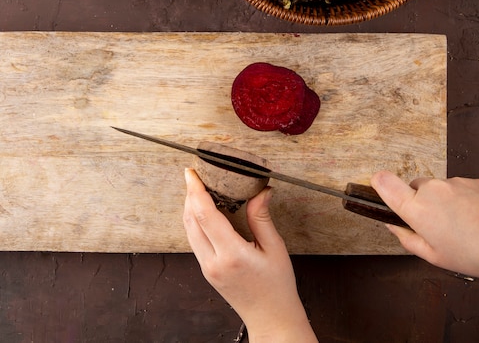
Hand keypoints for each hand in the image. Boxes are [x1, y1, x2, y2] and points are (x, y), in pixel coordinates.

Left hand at [183, 168, 317, 342]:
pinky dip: (194, 220)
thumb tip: (261, 191)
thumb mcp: (275, 248)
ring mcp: (207, 268)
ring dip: (190, 207)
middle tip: (195, 174)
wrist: (271, 319)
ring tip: (197, 187)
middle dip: (190, 194)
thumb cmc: (277, 286)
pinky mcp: (206, 271)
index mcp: (231, 254)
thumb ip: (262, 217)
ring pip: (188, 231)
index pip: (205, 215)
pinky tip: (203, 209)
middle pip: (191, 220)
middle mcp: (213, 262)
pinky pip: (194, 240)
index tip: (192, 173)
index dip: (196, 190)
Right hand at [371, 171, 478, 277]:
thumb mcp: (434, 256)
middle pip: (414, 187)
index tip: (376, 187)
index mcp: (417, 208)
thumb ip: (407, 238)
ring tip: (460, 226)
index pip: (384, 183)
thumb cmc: (474, 254)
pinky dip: (461, 200)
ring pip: (438, 189)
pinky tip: (474, 218)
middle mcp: (432, 189)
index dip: (378, 184)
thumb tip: (393, 226)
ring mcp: (454, 182)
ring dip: (443, 202)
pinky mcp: (473, 180)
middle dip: (419, 202)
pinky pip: (458, 188)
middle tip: (434, 225)